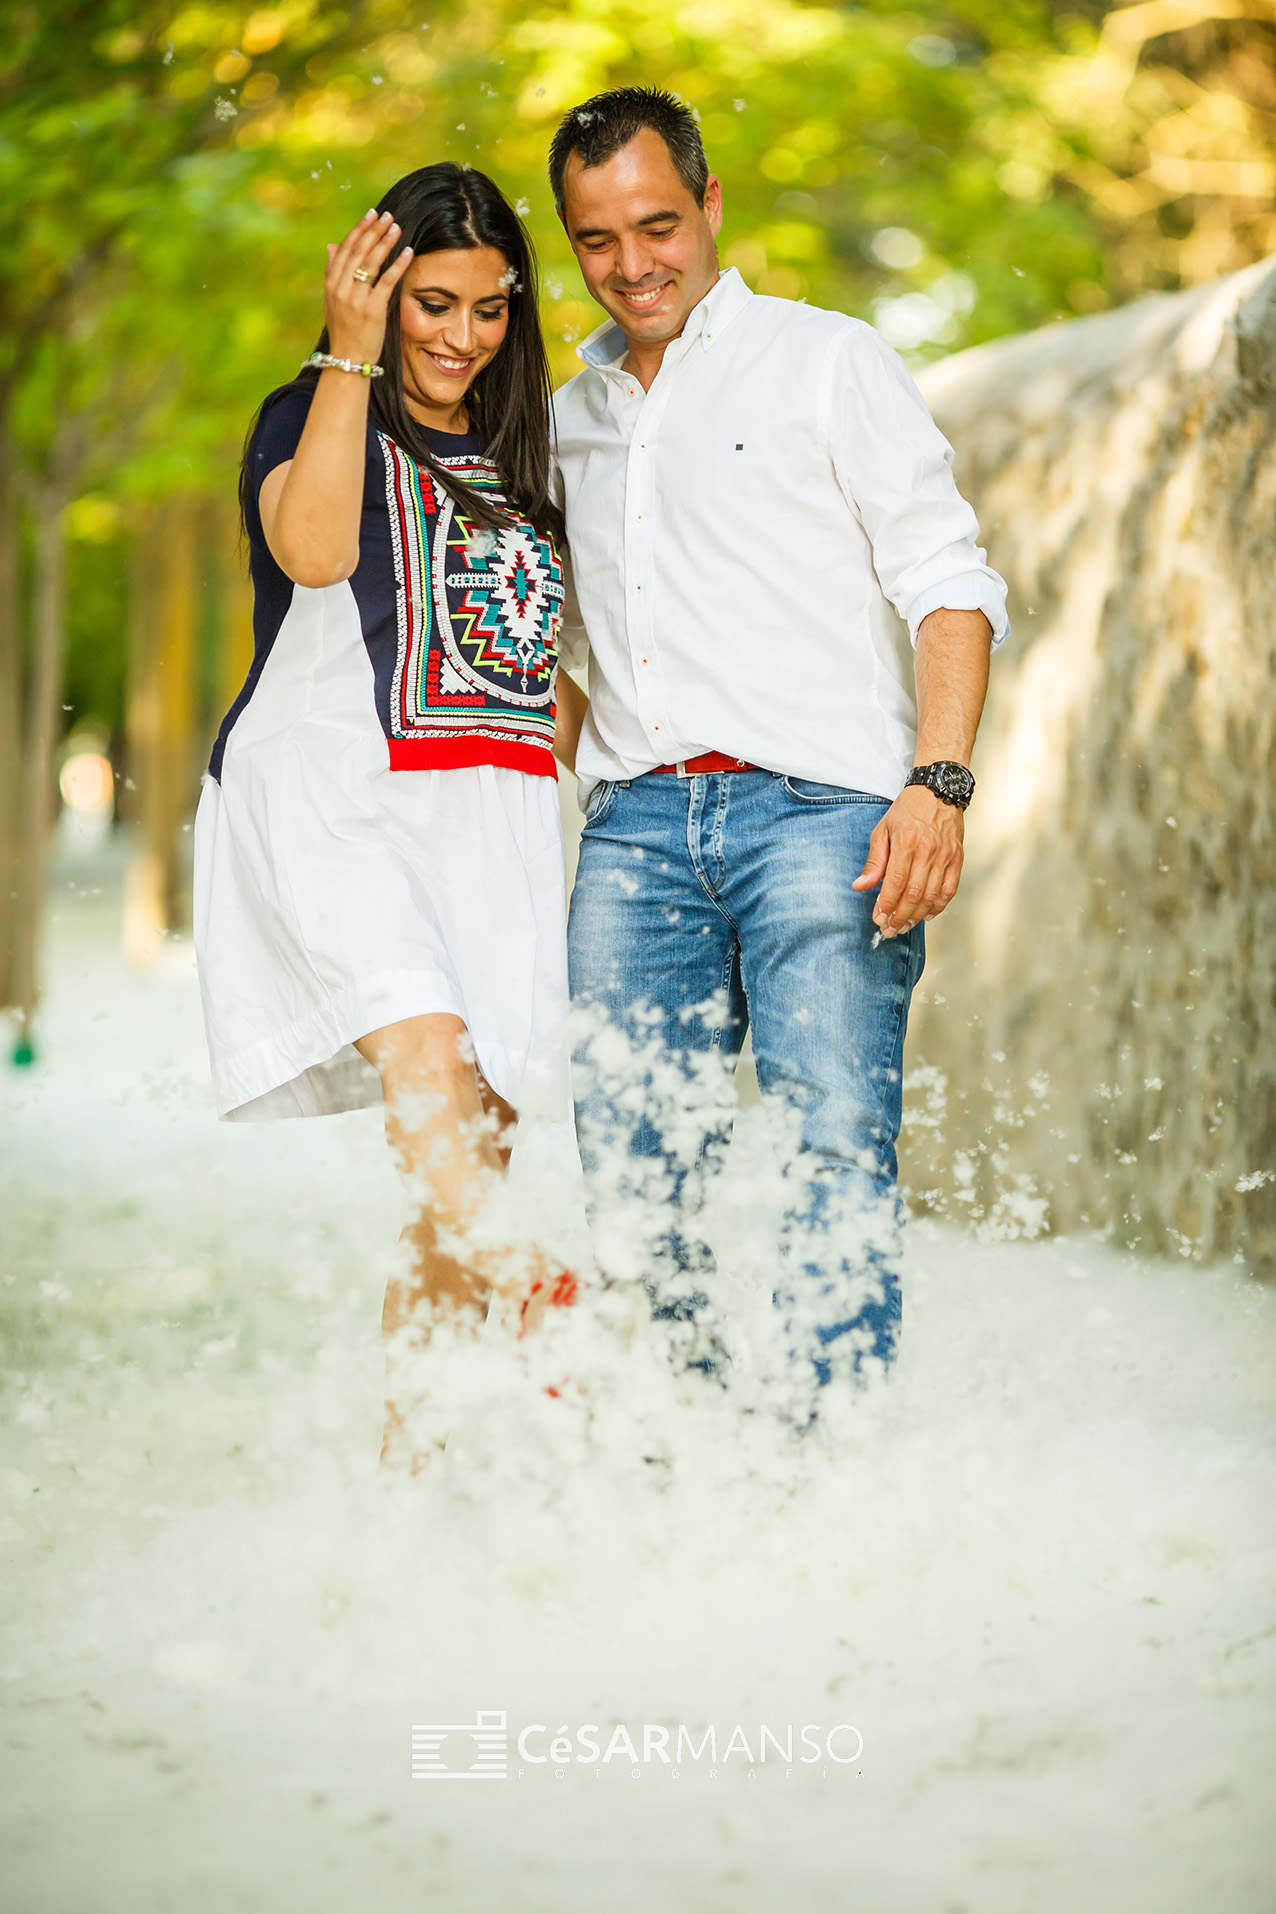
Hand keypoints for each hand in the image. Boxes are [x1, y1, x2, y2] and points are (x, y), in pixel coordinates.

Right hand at [323, 208, 413, 365]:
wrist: (347, 360)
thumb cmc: (343, 331)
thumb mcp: (332, 300)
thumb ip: (333, 272)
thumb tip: (331, 246)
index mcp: (332, 284)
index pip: (345, 249)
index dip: (359, 230)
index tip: (371, 215)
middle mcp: (341, 288)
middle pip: (359, 252)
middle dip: (374, 231)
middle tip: (388, 215)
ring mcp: (356, 299)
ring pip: (371, 263)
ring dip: (385, 242)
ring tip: (397, 227)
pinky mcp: (372, 310)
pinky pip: (387, 281)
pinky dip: (398, 265)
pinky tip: (408, 252)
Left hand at [852, 784, 963, 936]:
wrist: (938, 791)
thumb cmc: (907, 811)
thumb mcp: (882, 830)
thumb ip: (873, 861)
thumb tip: (860, 886)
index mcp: (906, 842)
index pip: (895, 882)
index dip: (886, 904)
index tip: (878, 919)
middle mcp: (928, 850)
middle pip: (914, 894)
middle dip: (899, 917)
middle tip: (889, 930)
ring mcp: (945, 856)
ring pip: (931, 896)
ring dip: (916, 916)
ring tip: (904, 927)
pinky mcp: (957, 858)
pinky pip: (949, 889)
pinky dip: (938, 906)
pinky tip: (926, 915)